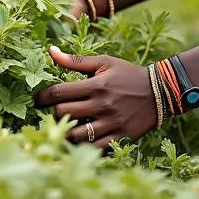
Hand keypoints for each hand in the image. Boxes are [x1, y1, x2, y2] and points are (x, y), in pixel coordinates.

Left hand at [34, 47, 157, 146]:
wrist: (160, 91)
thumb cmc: (127, 74)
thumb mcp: (104, 62)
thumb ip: (76, 60)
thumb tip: (51, 51)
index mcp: (96, 85)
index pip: (60, 93)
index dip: (43, 97)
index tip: (38, 100)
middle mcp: (102, 105)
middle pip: (65, 113)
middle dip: (54, 113)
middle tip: (53, 112)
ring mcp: (112, 123)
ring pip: (78, 135)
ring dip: (67, 131)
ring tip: (65, 127)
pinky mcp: (121, 137)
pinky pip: (97, 148)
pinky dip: (86, 146)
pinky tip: (81, 140)